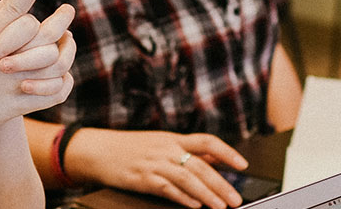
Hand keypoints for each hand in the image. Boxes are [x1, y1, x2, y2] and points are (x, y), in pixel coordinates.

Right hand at [0, 0, 72, 137]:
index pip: (15, 6)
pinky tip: (64, 69)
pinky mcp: (24, 104)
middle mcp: (5, 62)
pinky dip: (63, 80)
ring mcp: (16, 84)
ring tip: (68, 38)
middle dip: (60, 19)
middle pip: (43, 34)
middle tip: (68, 8)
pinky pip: (54, 91)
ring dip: (66, 49)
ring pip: (55, 63)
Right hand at [70, 129, 249, 208]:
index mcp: (173, 139)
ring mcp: (154, 164)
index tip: (243, 164)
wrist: (97, 150)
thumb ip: (188, 149)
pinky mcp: (142, 179)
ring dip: (206, 194)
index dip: (227, 152)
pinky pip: (167, 188)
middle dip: (222, 184)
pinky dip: (183, 197)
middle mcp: (166, 149)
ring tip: (220, 206)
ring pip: (187, 178)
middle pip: (201, 165)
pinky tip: (194, 205)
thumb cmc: (129, 148)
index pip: (207, 141)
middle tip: (235, 198)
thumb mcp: (161, 143)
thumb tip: (214, 156)